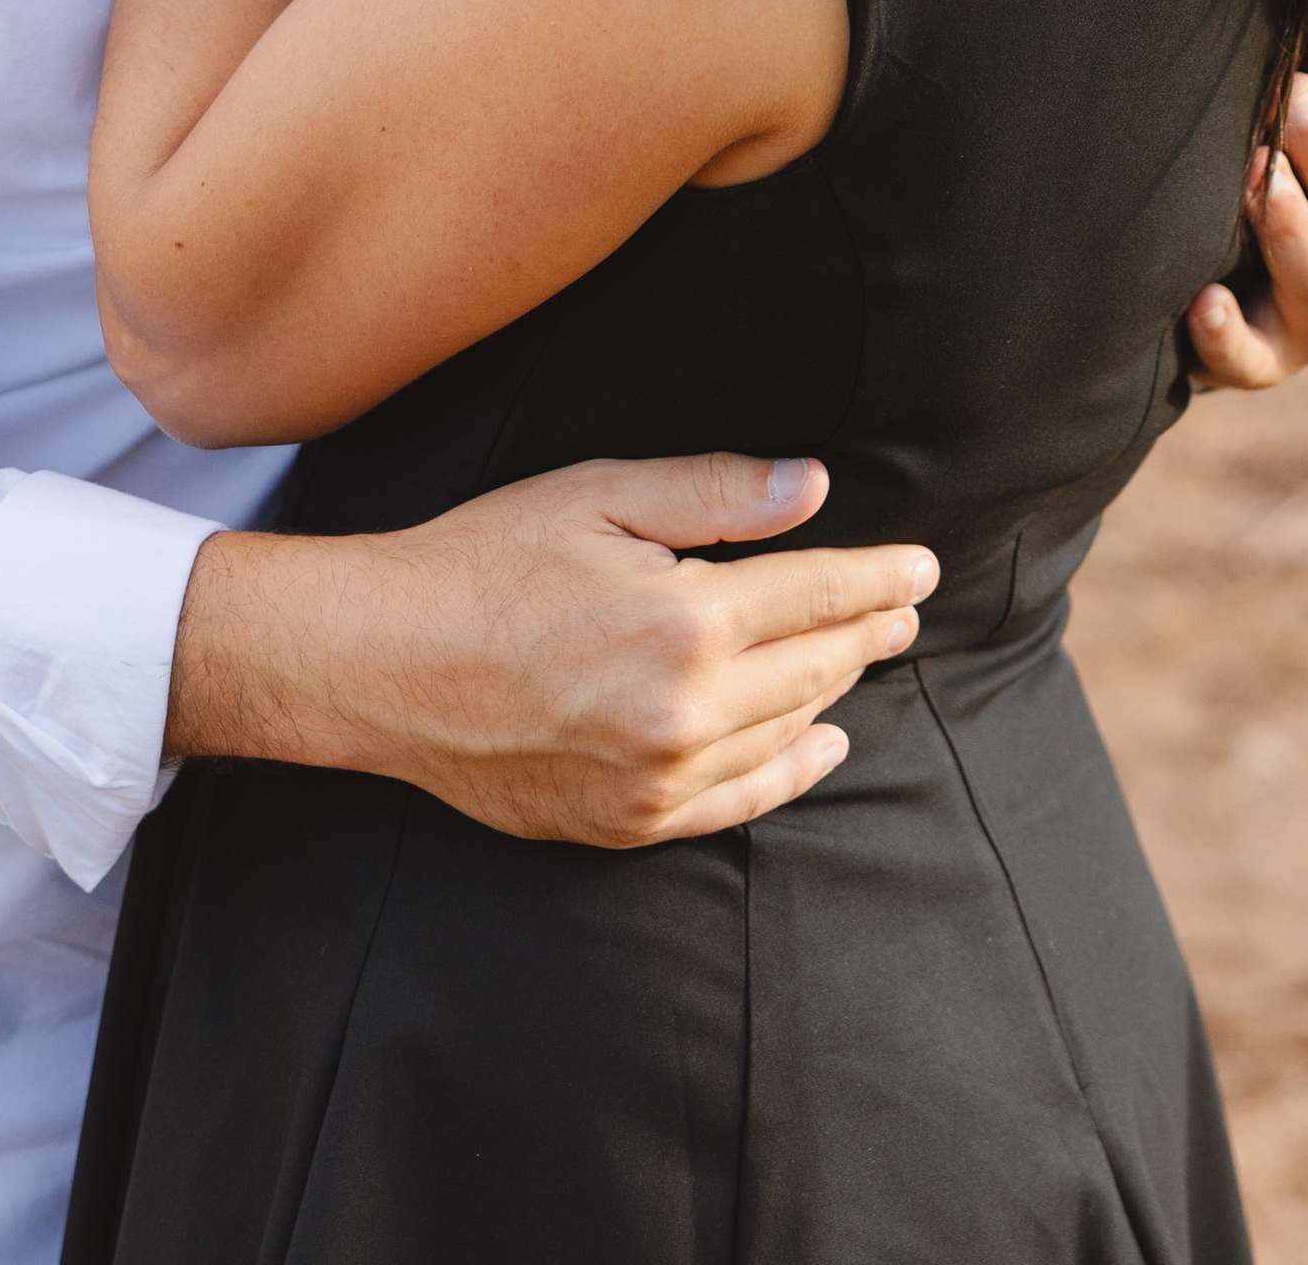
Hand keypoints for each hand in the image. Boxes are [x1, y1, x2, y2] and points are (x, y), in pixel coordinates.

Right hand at [167, 453, 937, 848]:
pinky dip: (792, 771)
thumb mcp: (597, 494)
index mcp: (685, 620)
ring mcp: (661, 778)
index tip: (922, 568)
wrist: (385, 663)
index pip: (818, 595)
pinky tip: (824, 745)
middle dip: (868, 630)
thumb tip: (813, 486)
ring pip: (786, 729)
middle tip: (906, 607)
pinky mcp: (630, 821)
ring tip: (867, 654)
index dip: (877, 578)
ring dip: (836, 689)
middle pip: (814, 665)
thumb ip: (714, 494)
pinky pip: (740, 802)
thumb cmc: (484, 559)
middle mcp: (686, 710)